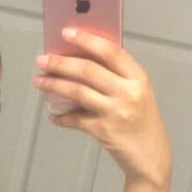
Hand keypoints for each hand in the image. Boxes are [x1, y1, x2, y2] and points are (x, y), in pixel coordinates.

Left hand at [34, 27, 172, 187]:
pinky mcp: (105, 131)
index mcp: (138, 78)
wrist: (152, 158)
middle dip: (60, 62)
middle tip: (43, 60)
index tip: (66, 33)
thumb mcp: (138, 93)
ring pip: (77, 91)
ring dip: (54, 85)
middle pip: (88, 70)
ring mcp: (116, 112)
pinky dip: (61, 116)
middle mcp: (129, 93)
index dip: (86, 39)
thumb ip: (116, 76)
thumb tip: (79, 58)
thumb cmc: (142, 123)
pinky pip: (75, 119)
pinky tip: (54, 115)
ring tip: (39, 80)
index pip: (110, 51)